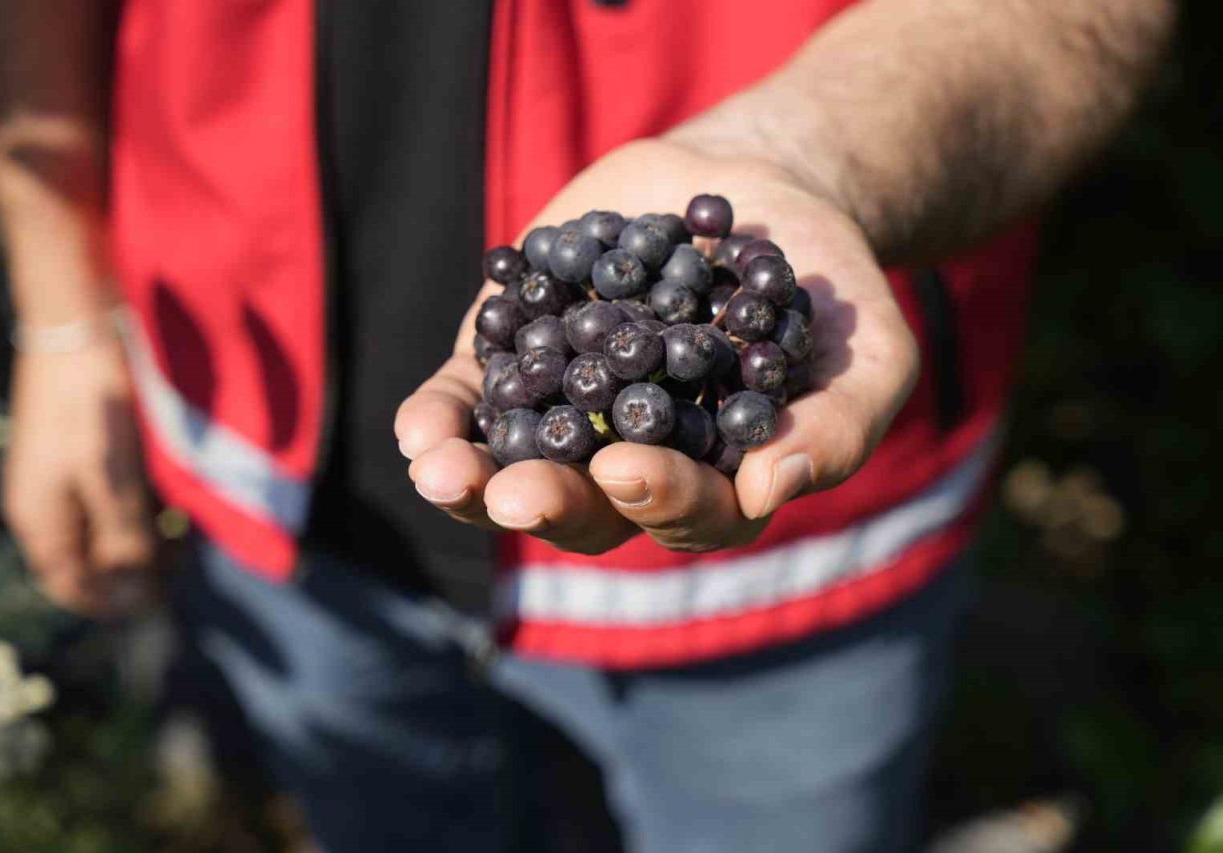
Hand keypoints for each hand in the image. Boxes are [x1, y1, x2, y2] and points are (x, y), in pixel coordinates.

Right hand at [3, 339, 157, 615]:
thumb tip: (134, 592)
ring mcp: (63, 480)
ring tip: (184, 534)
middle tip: (182, 562)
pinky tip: (174, 502)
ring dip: (143, 540)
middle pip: (89, 561)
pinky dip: (141, 509)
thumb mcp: (113, 479)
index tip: (158, 602)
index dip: (113, 602)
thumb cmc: (94, 406)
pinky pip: (111, 500)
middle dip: (135, 570)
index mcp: (40, 522)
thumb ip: (122, 538)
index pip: (70, 586)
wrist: (79, 329)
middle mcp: (46, 507)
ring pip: (104, 530)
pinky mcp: (84, 455)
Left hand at [395, 139, 918, 554]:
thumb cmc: (824, 289)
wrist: (754, 195)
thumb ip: (838, 428)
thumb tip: (773, 488)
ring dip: (473, 480)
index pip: (688, 512)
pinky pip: (468, 403)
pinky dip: (441, 417)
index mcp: (716, 482)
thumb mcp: (867, 356)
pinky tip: (419, 429)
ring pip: (512, 469)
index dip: (658, 498)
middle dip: (549, 501)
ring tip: (442, 472)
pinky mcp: (517, 362)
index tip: (626, 466)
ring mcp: (567, 416)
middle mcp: (633, 465)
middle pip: (586, 507)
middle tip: (516, 495)